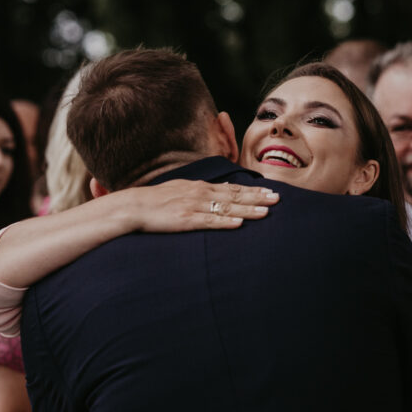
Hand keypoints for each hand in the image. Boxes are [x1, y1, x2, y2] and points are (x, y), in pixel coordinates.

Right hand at [123, 180, 278, 231]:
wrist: (134, 206)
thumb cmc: (156, 201)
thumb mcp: (181, 190)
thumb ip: (200, 192)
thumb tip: (219, 192)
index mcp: (200, 187)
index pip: (232, 188)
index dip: (253, 190)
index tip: (270, 190)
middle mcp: (200, 193)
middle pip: (235, 196)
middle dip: (258, 197)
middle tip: (278, 198)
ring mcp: (194, 206)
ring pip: (226, 208)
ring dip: (247, 210)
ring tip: (266, 212)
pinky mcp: (186, 220)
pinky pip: (209, 222)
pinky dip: (225, 223)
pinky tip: (239, 224)